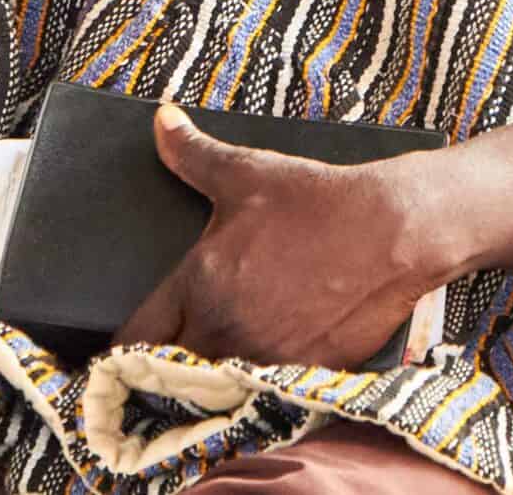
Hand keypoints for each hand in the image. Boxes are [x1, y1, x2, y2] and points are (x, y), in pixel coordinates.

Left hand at [114, 105, 428, 369]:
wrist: (393, 231)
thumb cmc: (316, 201)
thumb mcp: (246, 173)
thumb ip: (192, 153)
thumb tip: (161, 120)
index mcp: (199, 285)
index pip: (136, 338)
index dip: (122, 349)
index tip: (119, 356)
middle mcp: (226, 331)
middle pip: (172, 372)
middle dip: (165, 368)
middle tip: (166, 361)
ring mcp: (268, 359)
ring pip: (219, 387)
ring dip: (211, 381)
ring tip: (213, 365)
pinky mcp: (307, 374)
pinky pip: (267, 392)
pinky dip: (259, 386)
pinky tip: (262, 367)